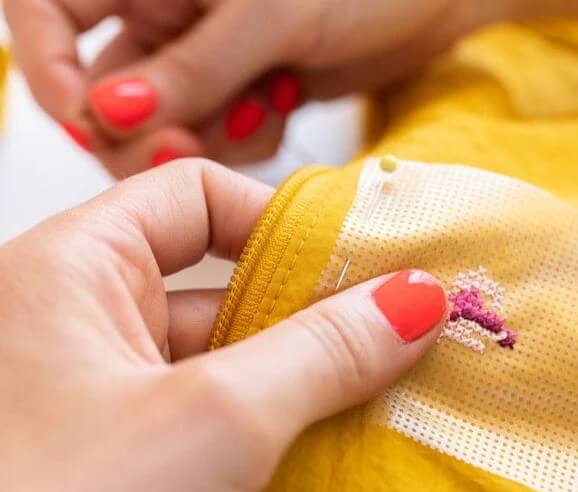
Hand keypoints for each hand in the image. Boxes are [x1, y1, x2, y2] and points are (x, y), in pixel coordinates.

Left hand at [0, 159, 446, 491]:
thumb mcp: (216, 426)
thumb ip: (324, 350)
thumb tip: (412, 301)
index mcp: (65, 276)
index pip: (193, 199)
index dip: (282, 222)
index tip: (363, 266)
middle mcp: (76, 330)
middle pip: (219, 281)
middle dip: (310, 310)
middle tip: (396, 335)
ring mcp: (100, 404)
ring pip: (226, 359)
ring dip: (304, 377)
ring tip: (383, 393)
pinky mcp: (126, 469)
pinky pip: (219, 422)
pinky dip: (278, 428)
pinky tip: (336, 447)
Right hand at [4, 0, 502, 175]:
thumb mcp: (265, 14)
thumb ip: (187, 70)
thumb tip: (107, 114)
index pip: (46, 11)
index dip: (47, 66)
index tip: (83, 117)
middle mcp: (164, 15)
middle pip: (107, 93)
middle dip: (145, 130)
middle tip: (191, 142)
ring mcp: (204, 61)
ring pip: (166, 129)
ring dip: (209, 138)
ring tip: (265, 102)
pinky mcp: (241, 95)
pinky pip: (217, 141)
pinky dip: (246, 141)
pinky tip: (281, 103)